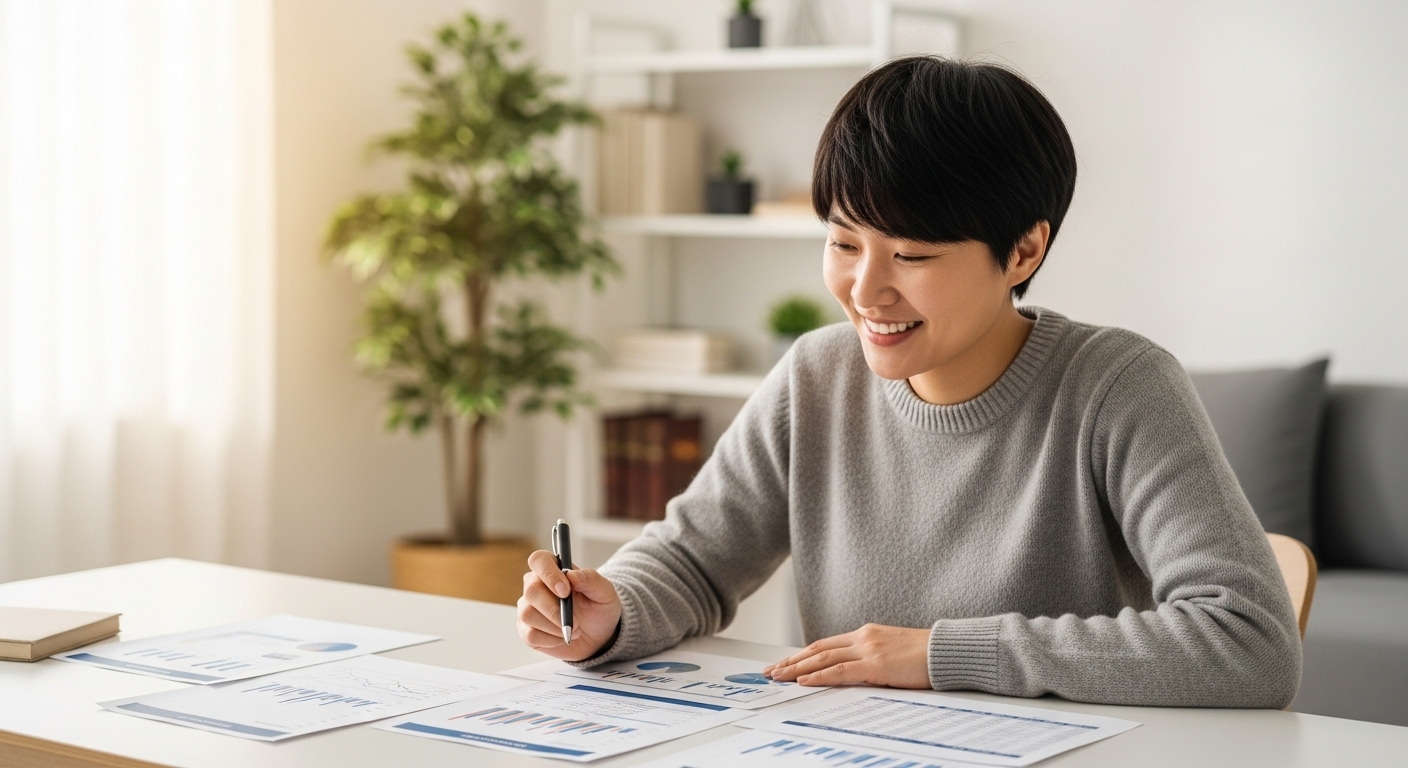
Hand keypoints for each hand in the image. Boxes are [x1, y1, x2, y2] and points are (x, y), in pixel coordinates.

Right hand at [517, 549, 621, 661]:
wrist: (598, 636)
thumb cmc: (599, 609)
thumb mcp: (605, 592)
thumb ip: (591, 580)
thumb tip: (572, 575)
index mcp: (554, 569)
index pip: (539, 560)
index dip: (549, 574)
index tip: (565, 590)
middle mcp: (536, 585)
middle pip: (531, 590)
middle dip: (554, 609)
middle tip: (576, 622)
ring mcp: (528, 607)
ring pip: (528, 614)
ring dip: (555, 627)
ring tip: (574, 630)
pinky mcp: (526, 629)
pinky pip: (530, 635)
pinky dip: (551, 640)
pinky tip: (563, 637)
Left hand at [763, 623, 930, 687]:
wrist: (949, 652)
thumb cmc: (925, 656)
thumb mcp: (892, 653)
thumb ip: (871, 658)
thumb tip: (854, 673)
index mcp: (866, 634)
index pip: (825, 644)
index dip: (802, 655)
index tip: (784, 664)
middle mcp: (863, 638)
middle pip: (817, 649)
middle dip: (791, 662)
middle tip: (770, 672)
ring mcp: (868, 649)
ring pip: (823, 658)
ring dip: (796, 669)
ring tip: (778, 677)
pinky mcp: (876, 665)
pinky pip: (840, 671)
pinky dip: (818, 676)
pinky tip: (803, 681)